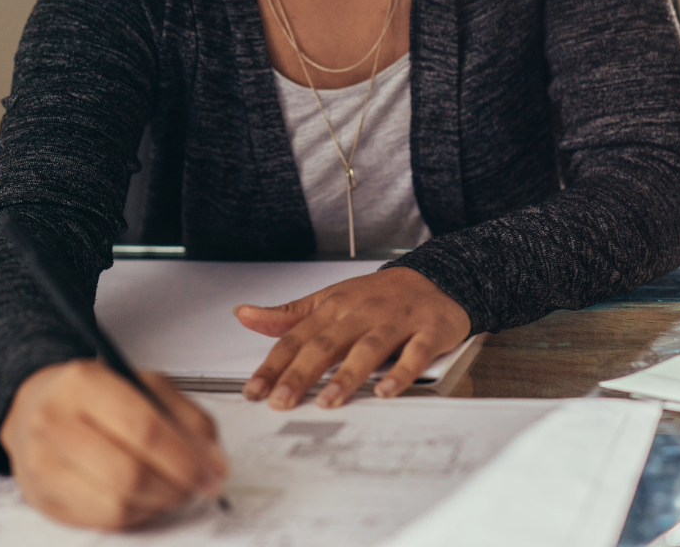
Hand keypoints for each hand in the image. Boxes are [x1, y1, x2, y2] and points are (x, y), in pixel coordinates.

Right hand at [0, 359, 227, 529]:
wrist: (33, 405)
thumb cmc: (92, 395)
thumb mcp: (141, 384)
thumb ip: (184, 417)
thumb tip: (214, 461)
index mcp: (83, 383)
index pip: (142, 427)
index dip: (185, 458)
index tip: (212, 473)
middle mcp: (54, 422)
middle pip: (129, 473)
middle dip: (176, 487)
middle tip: (196, 485)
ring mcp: (43, 464)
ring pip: (117, 504)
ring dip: (158, 503)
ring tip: (171, 488)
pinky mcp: (43, 498)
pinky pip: (103, 521)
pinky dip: (135, 514)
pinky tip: (142, 496)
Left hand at [235, 266, 470, 409]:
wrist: (434, 277)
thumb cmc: (377, 296)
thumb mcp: (328, 300)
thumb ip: (287, 315)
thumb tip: (244, 315)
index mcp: (333, 308)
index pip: (296, 338)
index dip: (274, 365)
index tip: (255, 390)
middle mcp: (360, 314)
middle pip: (326, 344)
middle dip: (300, 374)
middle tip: (281, 401)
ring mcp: (394, 322)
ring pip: (367, 348)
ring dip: (346, 375)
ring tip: (328, 401)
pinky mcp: (427, 331)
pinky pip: (414, 353)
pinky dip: (401, 372)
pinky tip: (386, 391)